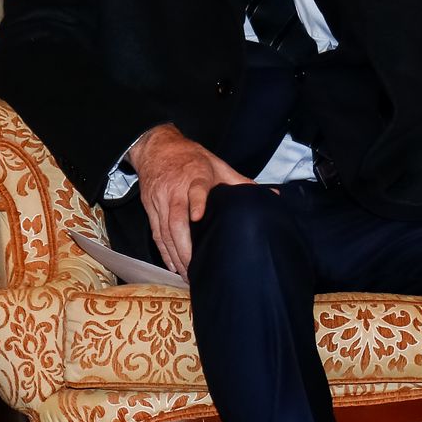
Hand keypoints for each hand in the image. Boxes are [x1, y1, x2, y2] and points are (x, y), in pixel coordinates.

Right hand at [128, 125, 251, 275]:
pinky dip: (163, 251)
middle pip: (176, 219)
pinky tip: (172, 265)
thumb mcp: (217, 165)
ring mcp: (160, 200)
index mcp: (195, 177)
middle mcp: (175, 190)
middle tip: (195, 266)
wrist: (157, 148)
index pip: (195, 189)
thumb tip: (271, 194)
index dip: (197, 202)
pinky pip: (156, 233)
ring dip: (175, 254)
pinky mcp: (150, 208)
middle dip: (184, 245)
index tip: (198, 216)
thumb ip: (241, 182)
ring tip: (187, 273)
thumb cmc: (191, 158)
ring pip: (164, 230)